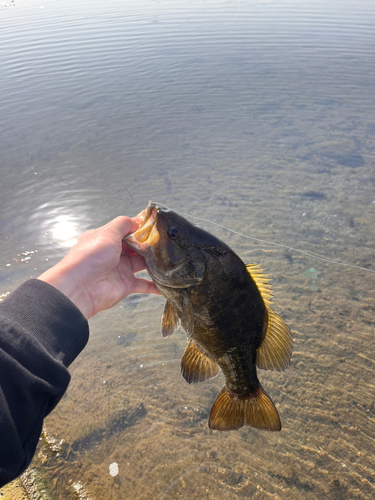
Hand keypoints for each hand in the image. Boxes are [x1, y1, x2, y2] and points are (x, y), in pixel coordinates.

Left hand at [38, 216, 158, 318]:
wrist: (80, 288)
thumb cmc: (91, 257)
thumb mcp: (107, 233)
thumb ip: (123, 224)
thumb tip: (137, 221)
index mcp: (105, 239)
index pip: (126, 231)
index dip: (139, 229)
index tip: (156, 227)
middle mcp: (112, 254)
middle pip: (135, 247)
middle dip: (149, 244)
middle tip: (166, 241)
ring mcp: (119, 270)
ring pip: (142, 264)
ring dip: (154, 261)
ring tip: (170, 257)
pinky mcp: (125, 285)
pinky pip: (143, 284)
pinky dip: (154, 285)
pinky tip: (166, 283)